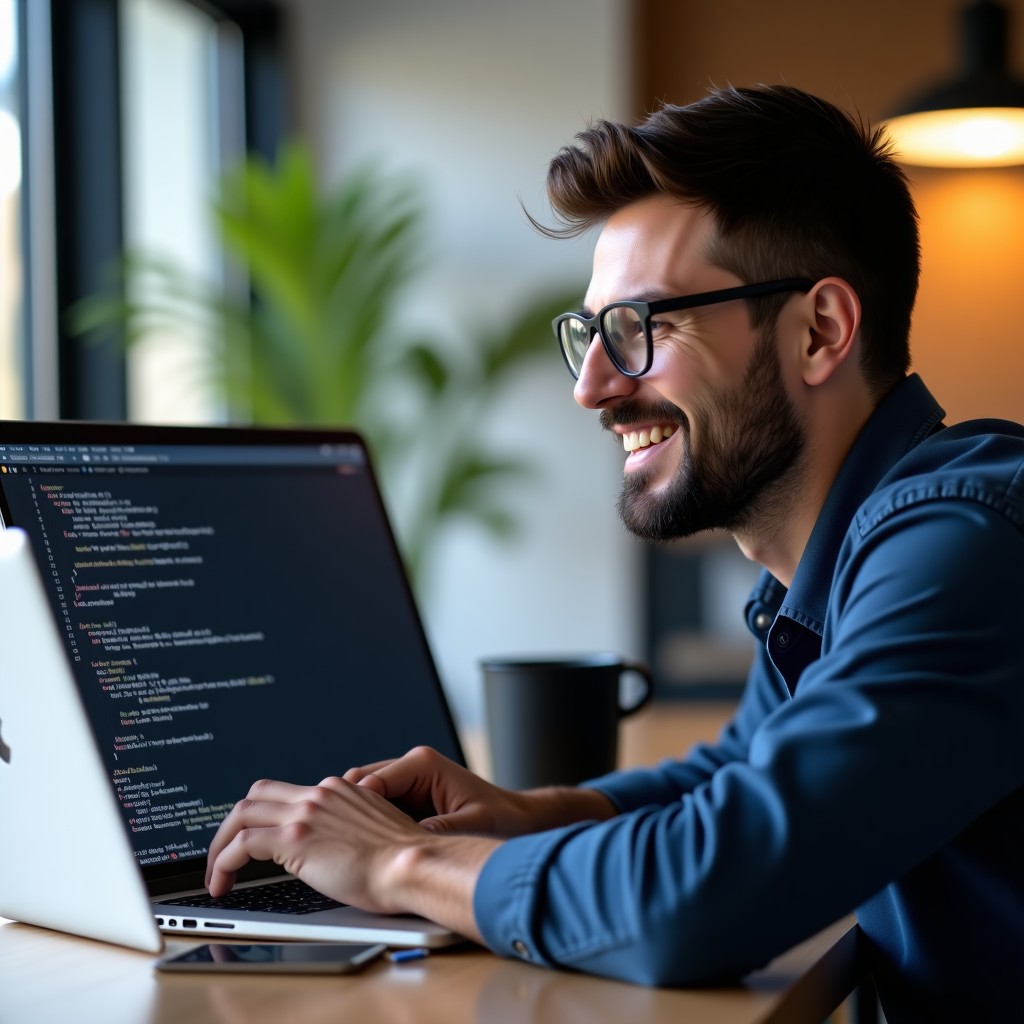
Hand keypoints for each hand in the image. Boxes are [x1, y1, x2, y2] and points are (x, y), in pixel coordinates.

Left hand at [204, 772, 495, 940]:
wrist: (410, 864)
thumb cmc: (402, 861)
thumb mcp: (372, 833)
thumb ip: (348, 830)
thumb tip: (335, 851)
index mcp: (339, 791)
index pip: (289, 793)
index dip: (266, 816)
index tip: (257, 840)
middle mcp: (320, 794)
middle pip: (257, 794)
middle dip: (233, 824)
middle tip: (225, 852)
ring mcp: (305, 813)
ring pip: (242, 813)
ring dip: (221, 843)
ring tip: (216, 873)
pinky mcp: (294, 837)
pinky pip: (241, 844)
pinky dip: (223, 862)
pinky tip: (222, 882)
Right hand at [343, 745, 616, 836]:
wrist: (522, 823)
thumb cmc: (504, 820)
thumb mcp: (472, 827)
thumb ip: (440, 831)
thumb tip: (407, 843)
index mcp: (423, 765)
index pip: (370, 782)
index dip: (351, 810)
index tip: (338, 836)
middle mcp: (412, 768)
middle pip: (360, 786)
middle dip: (346, 813)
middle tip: (333, 846)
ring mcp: (408, 783)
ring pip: (364, 798)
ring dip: (355, 821)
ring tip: (345, 852)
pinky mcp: (409, 801)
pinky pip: (377, 810)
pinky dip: (368, 827)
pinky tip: (364, 852)